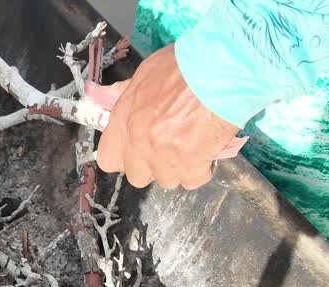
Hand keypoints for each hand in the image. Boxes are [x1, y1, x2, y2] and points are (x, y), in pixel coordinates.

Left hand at [89, 45, 247, 189]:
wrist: (220, 70)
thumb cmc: (185, 64)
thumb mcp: (146, 72)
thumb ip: (128, 94)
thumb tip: (112, 99)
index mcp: (123, 120)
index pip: (107, 159)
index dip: (123, 157)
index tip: (135, 150)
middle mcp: (139, 143)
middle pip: (137, 176)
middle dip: (152, 165)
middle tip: (168, 147)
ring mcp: (164, 157)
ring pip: (167, 180)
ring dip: (178, 167)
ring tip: (192, 144)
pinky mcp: (191, 165)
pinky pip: (192, 180)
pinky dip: (202, 169)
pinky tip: (207, 149)